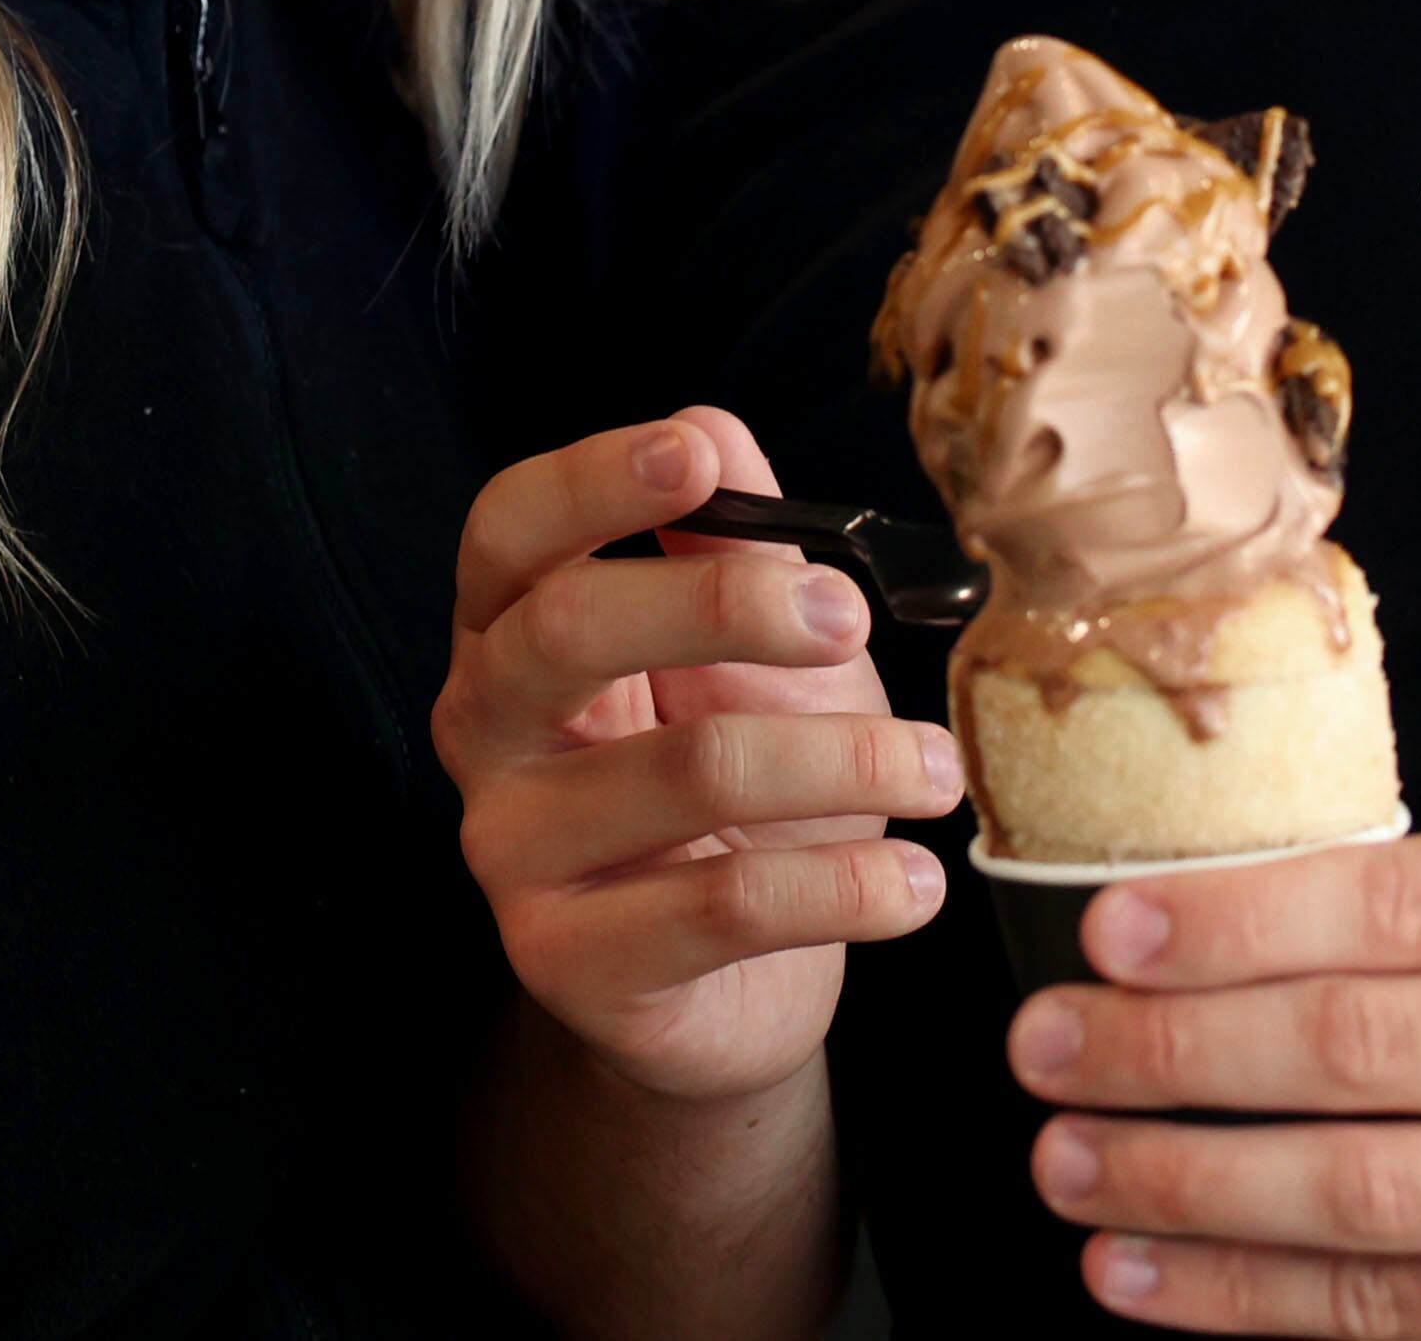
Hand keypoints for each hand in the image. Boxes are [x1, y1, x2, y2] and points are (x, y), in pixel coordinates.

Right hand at [434, 405, 961, 1101]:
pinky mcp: (568, 961)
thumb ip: (732, 546)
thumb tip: (714, 427)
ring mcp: (510, 848)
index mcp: (510, 631)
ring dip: (846, 759)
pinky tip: (915, 882)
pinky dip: (847, 885)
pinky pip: (723, 907)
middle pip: (570, 628)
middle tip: (850, 617)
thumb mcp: (752, 662)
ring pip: (687, 768)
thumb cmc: (742, 799)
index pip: (510, 531)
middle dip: (726, 603)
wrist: (728, 993)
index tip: (697, 457)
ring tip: (936, 770)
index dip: (592, 481)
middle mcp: (483, 729)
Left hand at [1009, 813, 1420, 1332]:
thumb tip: (1209, 927)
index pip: (1394, 905)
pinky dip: (1259, 1299)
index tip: (1103, 939)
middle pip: (1361, 1053)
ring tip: (1068, 1167)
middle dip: (1170, 1055)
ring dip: (1188, 1188)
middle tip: (1043, 1052)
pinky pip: (1413, 1317)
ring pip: (1370, 1200)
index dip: (1226, 925)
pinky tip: (1155, 1278)